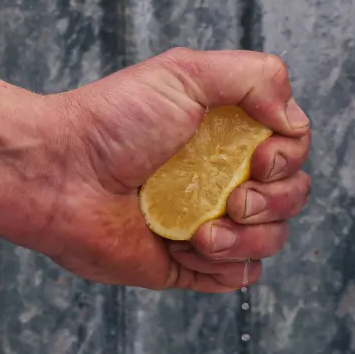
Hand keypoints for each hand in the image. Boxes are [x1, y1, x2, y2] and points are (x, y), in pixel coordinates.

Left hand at [40, 48, 311, 292]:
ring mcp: (206, 224)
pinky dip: (225, 266)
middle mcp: (221, 178)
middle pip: (290, 198)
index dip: (289, 159)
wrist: (61, 177)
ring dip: (248, 239)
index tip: (261, 158)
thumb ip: (255, 77)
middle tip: (233, 199)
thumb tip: (293, 120)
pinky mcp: (185, 267)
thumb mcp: (186, 74)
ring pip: (269, 242)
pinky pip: (236, 279)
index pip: (291, 151)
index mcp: (226, 134)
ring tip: (202, 233)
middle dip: (273, 202)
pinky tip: (188, 249)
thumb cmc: (113, 123)